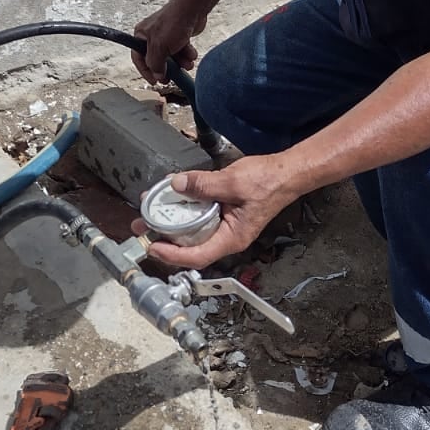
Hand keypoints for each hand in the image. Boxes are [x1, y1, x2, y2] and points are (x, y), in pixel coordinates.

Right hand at [131, 0, 205, 84]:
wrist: (193, 8)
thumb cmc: (173, 24)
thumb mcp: (159, 48)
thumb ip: (156, 64)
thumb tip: (158, 76)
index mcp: (141, 36)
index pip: (139, 58)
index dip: (146, 72)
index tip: (154, 82)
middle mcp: (152, 35)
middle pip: (156, 59)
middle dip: (166, 68)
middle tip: (171, 79)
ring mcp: (166, 35)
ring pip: (172, 56)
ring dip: (180, 62)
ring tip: (188, 64)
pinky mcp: (179, 35)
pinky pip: (181, 50)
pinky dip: (187, 54)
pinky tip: (192, 54)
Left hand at [133, 157, 297, 268]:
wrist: (286, 173)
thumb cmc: (269, 182)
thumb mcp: (233, 181)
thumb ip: (204, 184)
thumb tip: (177, 185)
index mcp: (232, 238)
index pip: (197, 256)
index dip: (172, 255)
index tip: (153, 246)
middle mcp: (227, 236)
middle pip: (190, 246)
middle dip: (164, 238)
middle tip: (143, 226)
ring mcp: (225, 226)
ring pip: (192, 231)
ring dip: (171, 222)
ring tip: (151, 210)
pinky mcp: (223, 214)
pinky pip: (199, 217)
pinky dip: (184, 208)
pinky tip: (173, 196)